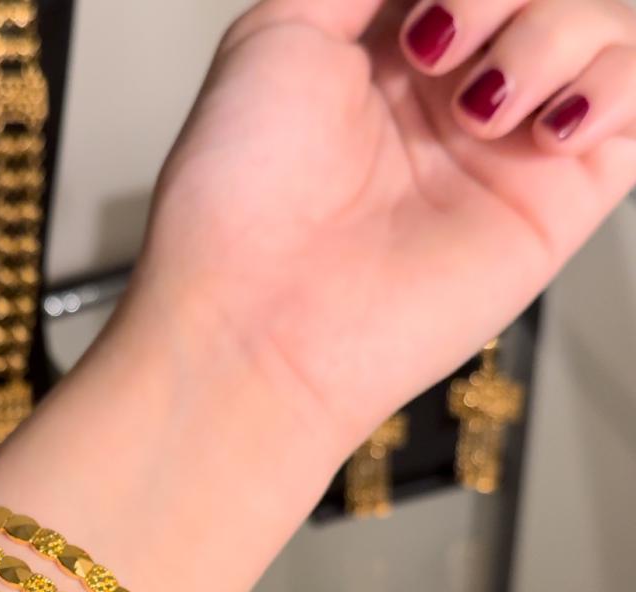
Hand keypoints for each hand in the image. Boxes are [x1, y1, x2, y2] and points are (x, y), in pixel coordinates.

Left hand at [132, 0, 635, 451]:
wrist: (256, 315)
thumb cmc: (240, 198)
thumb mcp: (277, 35)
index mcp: (386, 52)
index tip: (416, 13)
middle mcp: (450, 96)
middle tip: (435, 42)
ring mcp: (505, 145)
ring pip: (601, 27)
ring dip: (552, 30)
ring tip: (479, 102)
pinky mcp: (555, 201)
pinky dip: (616, 83)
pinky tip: (547, 123)